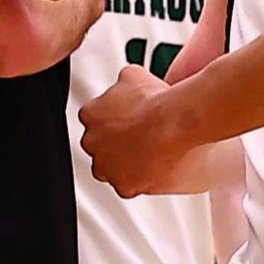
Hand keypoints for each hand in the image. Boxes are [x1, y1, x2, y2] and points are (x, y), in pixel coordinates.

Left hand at [78, 64, 188, 196]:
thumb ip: (122, 82)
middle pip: (99, 146)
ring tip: (146, 157)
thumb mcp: (133, 75)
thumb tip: (125, 81)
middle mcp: (91, 142)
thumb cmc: (156, 100)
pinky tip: (153, 171)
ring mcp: (106, 166)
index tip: (126, 122)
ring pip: (110, 170)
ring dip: (123, 165)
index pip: (94, 122)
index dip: (112, 122)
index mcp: (89, 115)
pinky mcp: (123, 185)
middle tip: (138, 139)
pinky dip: (138, 181)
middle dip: (115, 144)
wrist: (173, 122)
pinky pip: (127, 187)